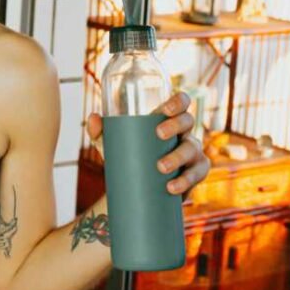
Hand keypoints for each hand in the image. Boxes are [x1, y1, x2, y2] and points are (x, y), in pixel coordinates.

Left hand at [85, 91, 210, 196]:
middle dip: (175, 126)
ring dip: (178, 157)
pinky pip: (196, 175)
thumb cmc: (130, 156)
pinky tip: (171, 187)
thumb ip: (101, 131)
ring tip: (160, 167)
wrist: (139, 187)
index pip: (182, 102)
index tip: (164, 109)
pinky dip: (185, 182)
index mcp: (169, 119)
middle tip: (159, 134)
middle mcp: (185, 133)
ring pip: (193, 150)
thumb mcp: (114, 144)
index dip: (178, 102)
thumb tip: (94, 117)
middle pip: (188, 122)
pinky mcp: (195, 174)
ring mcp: (193, 153)